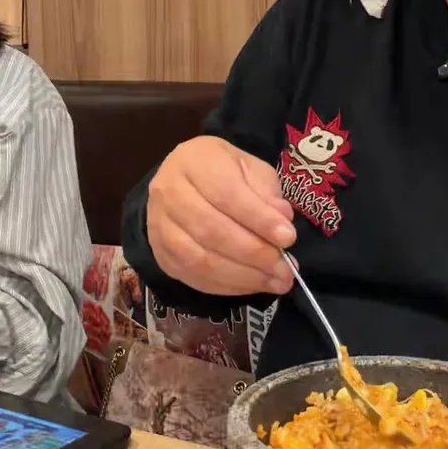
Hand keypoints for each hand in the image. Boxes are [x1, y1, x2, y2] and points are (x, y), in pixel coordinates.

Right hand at [147, 136, 296, 295]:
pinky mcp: (161, 254)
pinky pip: (194, 277)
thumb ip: (266, 193)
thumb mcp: (250, 169)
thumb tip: (282, 221)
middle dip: (254, 253)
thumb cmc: (223, 171)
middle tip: (285, 269)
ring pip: (200, 259)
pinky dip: (228, 286)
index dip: (259, 219)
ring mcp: (159, 226)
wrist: (184, 180)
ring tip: (276, 282)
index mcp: (193, 161)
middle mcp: (169, 193)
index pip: (226, 194)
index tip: (288, 237)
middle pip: (211, 230)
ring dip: (243, 276)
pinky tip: (253, 285)